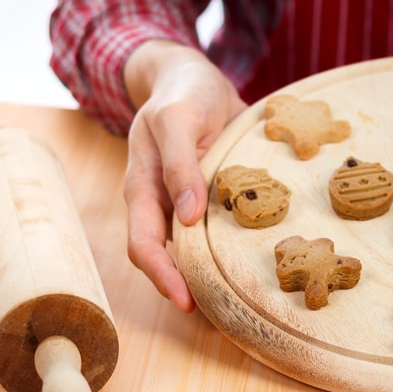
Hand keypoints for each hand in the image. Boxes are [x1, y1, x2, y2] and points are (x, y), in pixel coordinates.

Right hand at [123, 40, 246, 311]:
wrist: (189, 77)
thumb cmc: (182, 94)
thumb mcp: (179, 120)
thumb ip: (180, 165)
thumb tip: (186, 219)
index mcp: (142, 187)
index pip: (143, 245)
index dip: (162, 277)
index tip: (187, 302)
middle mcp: (158, 202)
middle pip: (163, 258)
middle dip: (184, 288)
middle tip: (218, 314)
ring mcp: (179, 202)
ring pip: (188, 250)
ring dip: (205, 274)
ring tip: (235, 300)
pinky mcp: (204, 197)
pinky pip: (211, 232)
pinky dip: (225, 250)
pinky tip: (249, 262)